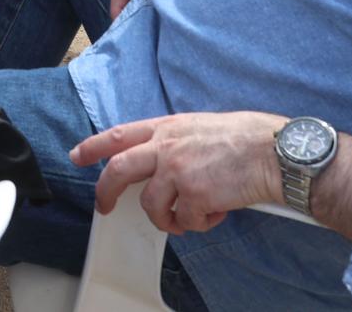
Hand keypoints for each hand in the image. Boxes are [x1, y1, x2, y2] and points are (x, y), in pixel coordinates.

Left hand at [70, 111, 284, 232]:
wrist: (274, 151)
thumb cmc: (246, 139)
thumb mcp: (200, 127)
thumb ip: (175, 142)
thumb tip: (163, 165)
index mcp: (167, 128)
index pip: (119, 135)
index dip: (94, 146)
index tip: (77, 155)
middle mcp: (166, 147)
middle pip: (119, 170)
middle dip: (105, 191)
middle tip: (104, 207)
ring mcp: (177, 171)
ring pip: (151, 205)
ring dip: (168, 219)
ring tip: (188, 218)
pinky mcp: (193, 195)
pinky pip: (184, 221)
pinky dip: (198, 224)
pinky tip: (216, 213)